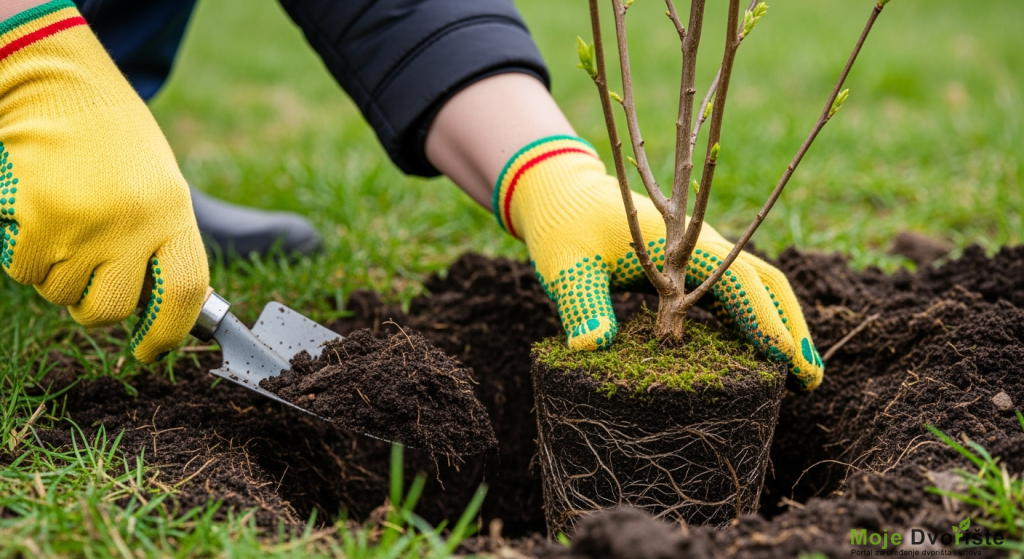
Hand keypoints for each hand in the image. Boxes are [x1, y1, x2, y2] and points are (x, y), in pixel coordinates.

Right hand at [0, 1, 207, 361]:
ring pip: (62, 293)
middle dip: (94, 310)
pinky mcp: (39, 220)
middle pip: (113, 309)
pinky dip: (21, 255)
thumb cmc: (112, 140)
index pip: (186, 294)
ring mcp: (86, 225)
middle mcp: (135, 225)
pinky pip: (25, 270)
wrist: (59, 84)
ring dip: (55, 275)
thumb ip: (163, 240)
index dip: (169, 334)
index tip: (152, 353)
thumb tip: (166, 304)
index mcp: (174, 215)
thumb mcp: (160, 186)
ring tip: (61, 226)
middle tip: (86, 284)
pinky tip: (31, 218)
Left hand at [494, 136, 822, 389]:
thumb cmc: (565, 229)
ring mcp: (698, 251)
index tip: (790, 360)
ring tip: (802, 373)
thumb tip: (591, 346)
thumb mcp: (568, 268)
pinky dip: (756, 318)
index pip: (737, 282)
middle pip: (765, 281)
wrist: (561, 193)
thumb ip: (584, 306)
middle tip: (811, 379)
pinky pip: (735, 290)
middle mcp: (699, 243)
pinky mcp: (689, 263)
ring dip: (782, 322)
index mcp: (678, 242)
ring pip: (757, 284)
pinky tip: (761, 353)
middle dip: (792, 327)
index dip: (766, 321)